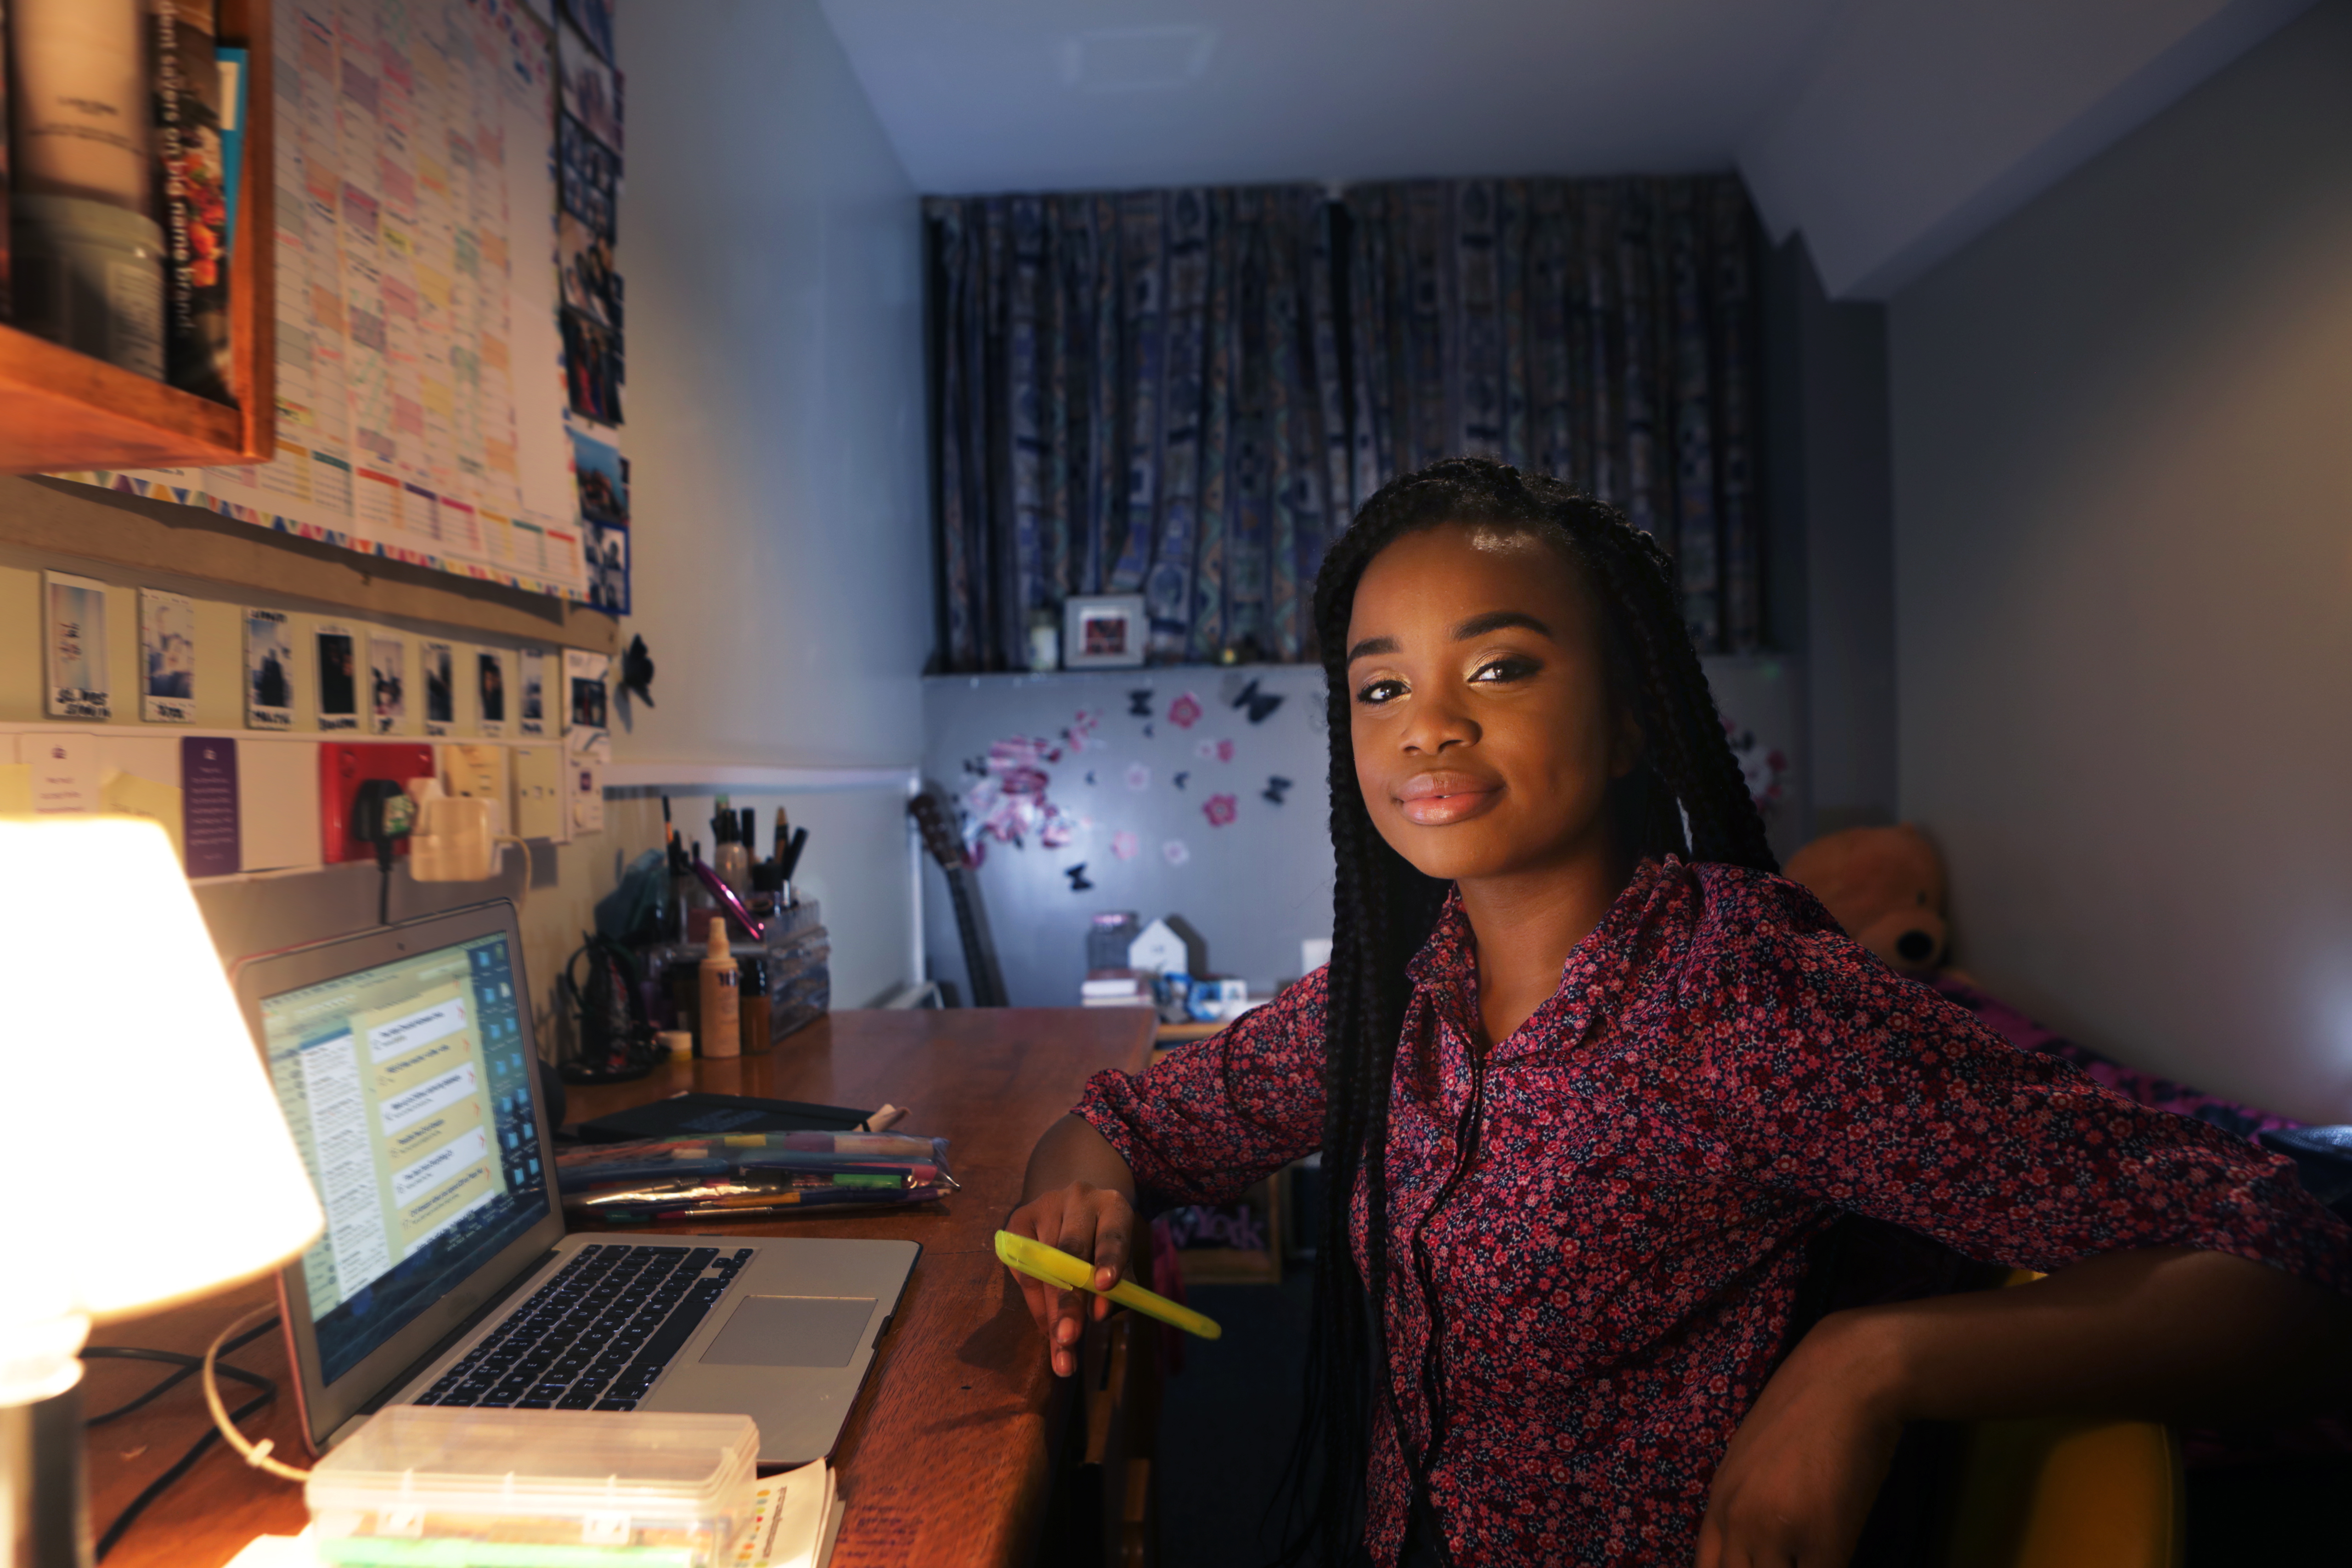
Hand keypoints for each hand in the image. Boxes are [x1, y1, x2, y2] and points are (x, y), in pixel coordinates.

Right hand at [1004, 1181, 1135, 1378]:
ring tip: (1059, 1347)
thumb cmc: (1105, 1242)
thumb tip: (1099, 1314)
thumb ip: (1120, 1287)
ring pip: (1044, 1264)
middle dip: (1069, 1300)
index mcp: (1113, 1206)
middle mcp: (1079, 1198)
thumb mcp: (1122, 1260)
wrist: (1077, 1207)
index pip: (1111, 1232)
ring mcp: (1046, 1205)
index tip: (1104, 1286)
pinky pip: (1022, 1265)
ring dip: (1049, 1311)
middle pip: (1071, 1252)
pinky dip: (1033, 1299)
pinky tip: (1045, 1321)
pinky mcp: (1019, 1217)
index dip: (1108, 1258)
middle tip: (1068, 1340)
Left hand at [1696, 1313, 1904, 1567]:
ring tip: (1813, 1555)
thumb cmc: (1804, 1408)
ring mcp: (1776, 1532)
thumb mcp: (1750, 1457)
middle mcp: (1737, 1521)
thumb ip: (1744, 1505)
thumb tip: (1753, 1549)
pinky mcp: (1824, 1540)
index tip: (1758, 1565)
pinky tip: (1839, 1554)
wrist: (1845, 1377)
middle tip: (1789, 1560)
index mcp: (1719, 1502)